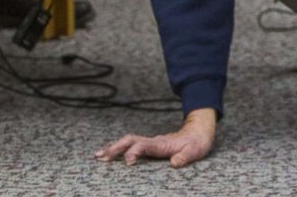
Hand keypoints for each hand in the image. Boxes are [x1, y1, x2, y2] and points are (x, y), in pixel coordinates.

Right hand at [94, 109, 216, 167]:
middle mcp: (153, 142)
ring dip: (113, 147)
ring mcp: (150, 142)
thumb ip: (185, 157)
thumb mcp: (194, 151)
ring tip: (98, 156)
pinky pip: (131, 145)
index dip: (134, 152)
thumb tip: (175, 163)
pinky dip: (118, 148)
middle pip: (130, 141)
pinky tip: (109, 154)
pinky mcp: (149, 145)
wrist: (199, 131)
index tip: (127, 162)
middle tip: (100, 157)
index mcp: (161, 144)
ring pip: (128, 141)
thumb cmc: (196, 143)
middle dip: (115, 148)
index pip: (143, 146)